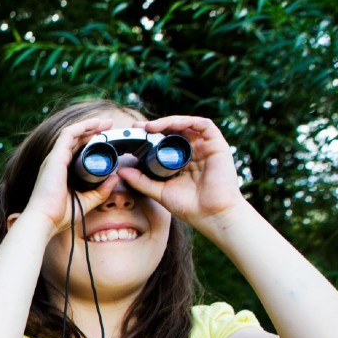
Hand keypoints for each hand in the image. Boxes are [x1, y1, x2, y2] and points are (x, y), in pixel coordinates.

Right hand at [18, 117, 121, 232]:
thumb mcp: (87, 201)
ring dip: (89, 125)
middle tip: (110, 126)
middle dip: (92, 130)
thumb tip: (115, 178)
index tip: (106, 139)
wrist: (45, 220)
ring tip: (105, 122)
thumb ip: (101, 191)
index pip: (76, 150)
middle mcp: (56, 162)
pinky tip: (94, 124)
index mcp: (61, 172)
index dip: (91, 142)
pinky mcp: (55, 157)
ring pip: (72, 134)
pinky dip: (81, 127)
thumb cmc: (60, 215)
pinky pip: (68, 135)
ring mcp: (54, 158)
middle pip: (75, 139)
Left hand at [119, 116, 247, 226]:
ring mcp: (205, 147)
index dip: (150, 136)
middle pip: (175, 130)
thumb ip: (141, 181)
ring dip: (168, 122)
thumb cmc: (189, 206)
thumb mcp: (159, 191)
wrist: (212, 215)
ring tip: (150, 127)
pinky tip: (172, 125)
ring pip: (187, 124)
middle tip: (137, 127)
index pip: (166, 141)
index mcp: (182, 160)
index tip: (133, 134)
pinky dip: (187, 121)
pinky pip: (204, 125)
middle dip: (156, 126)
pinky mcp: (217, 144)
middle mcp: (194, 151)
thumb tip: (121, 171)